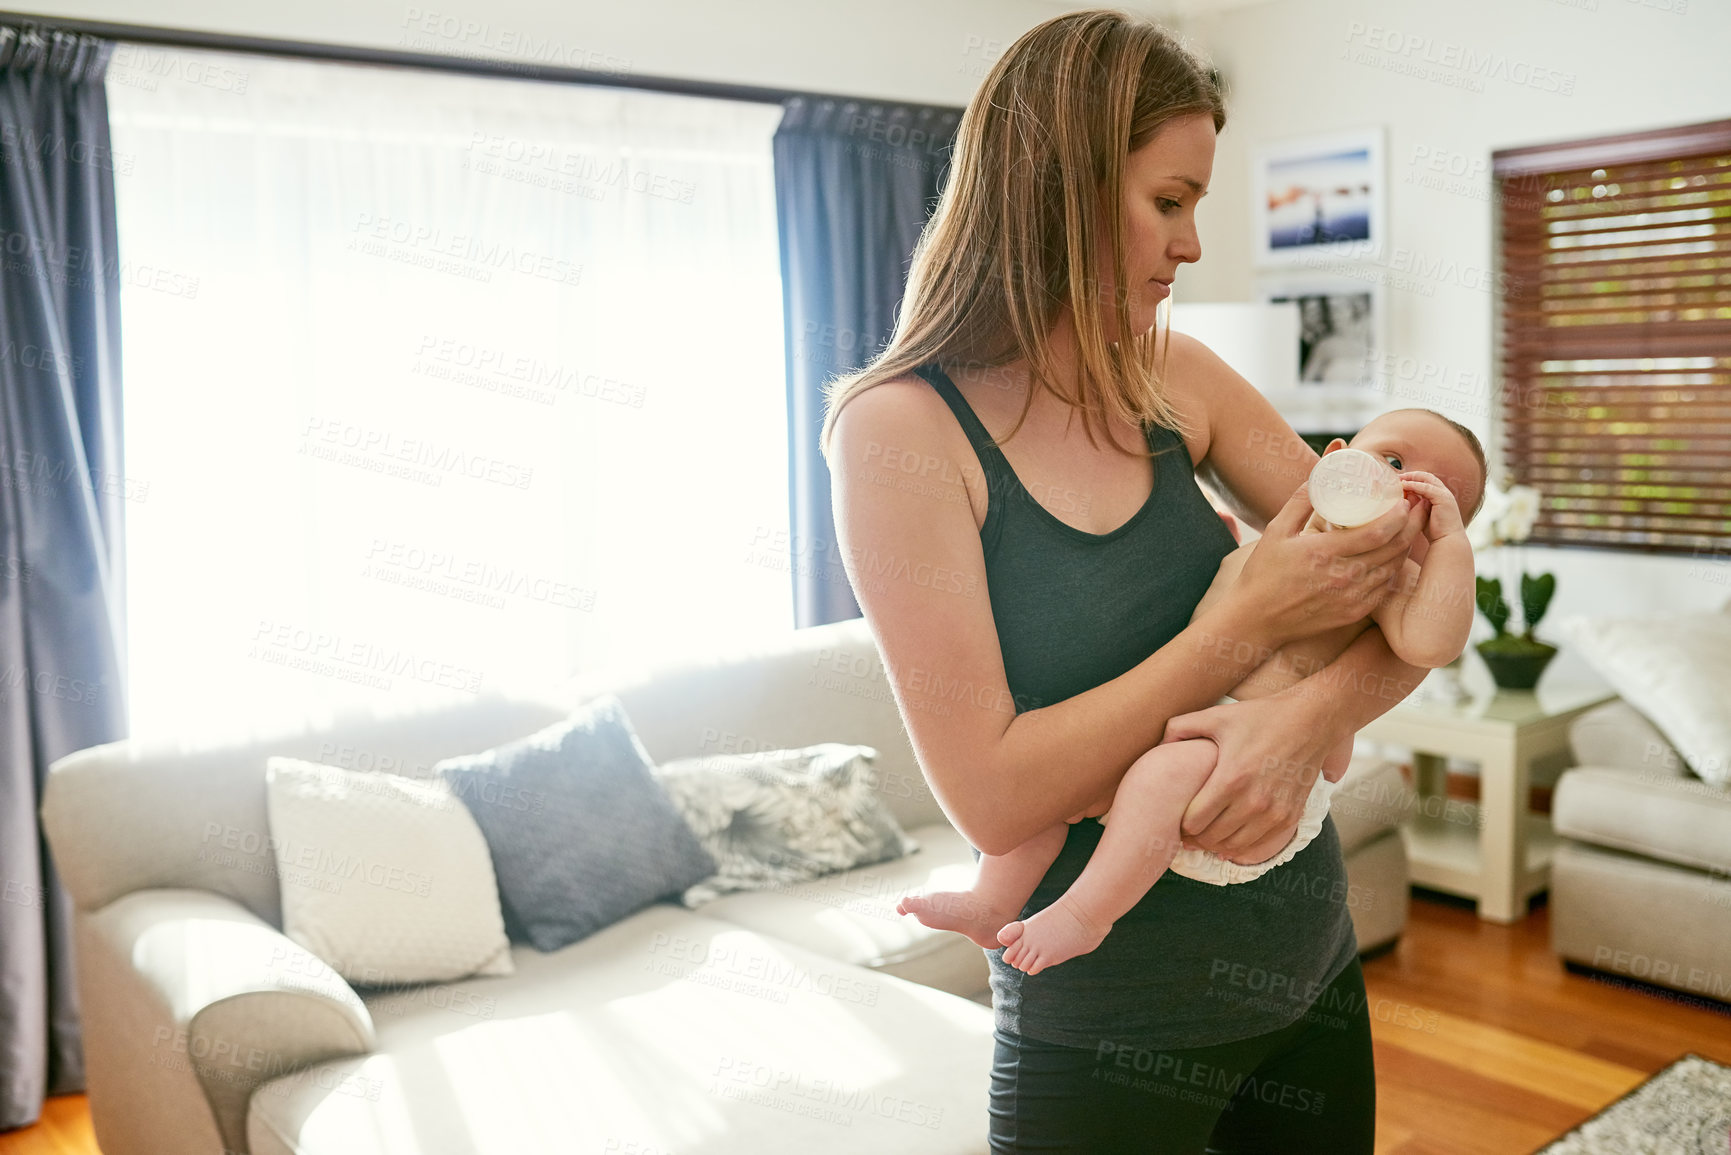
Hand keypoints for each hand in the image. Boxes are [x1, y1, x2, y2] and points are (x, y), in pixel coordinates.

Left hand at [1161, 693, 1338, 863]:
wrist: (1311, 720)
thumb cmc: (1260, 716)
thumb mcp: (1216, 716)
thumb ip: (1180, 728)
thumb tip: (1157, 747)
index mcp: (1231, 778)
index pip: (1194, 822)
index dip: (1181, 824)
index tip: (1177, 819)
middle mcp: (1254, 801)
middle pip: (1211, 838)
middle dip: (1195, 837)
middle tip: (1187, 832)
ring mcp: (1274, 812)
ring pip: (1234, 847)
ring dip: (1217, 845)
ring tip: (1208, 834)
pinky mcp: (1290, 816)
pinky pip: (1259, 848)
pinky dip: (1242, 849)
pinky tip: (1231, 839)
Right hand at [1221, 481, 1424, 646]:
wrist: (1257, 619)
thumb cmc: (1264, 573)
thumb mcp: (1276, 531)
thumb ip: (1300, 500)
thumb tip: (1321, 472)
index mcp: (1323, 552)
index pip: (1377, 532)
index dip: (1398, 515)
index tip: (1405, 500)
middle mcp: (1342, 577)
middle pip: (1393, 549)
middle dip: (1411, 525)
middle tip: (1417, 509)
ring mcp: (1351, 598)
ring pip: (1393, 568)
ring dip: (1406, 546)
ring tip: (1409, 529)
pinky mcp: (1353, 612)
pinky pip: (1384, 587)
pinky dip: (1393, 569)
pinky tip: (1394, 556)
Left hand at [1398, 471, 1463, 541]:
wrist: (1448, 541)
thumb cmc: (1436, 532)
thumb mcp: (1422, 515)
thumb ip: (1416, 505)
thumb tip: (1404, 499)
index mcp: (1440, 496)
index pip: (1426, 480)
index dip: (1413, 478)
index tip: (1398, 480)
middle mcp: (1444, 493)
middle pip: (1427, 476)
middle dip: (1411, 475)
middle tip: (1396, 476)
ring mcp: (1445, 495)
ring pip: (1427, 479)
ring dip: (1412, 478)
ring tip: (1399, 479)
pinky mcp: (1444, 499)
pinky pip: (1427, 488)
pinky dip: (1415, 485)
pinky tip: (1404, 486)